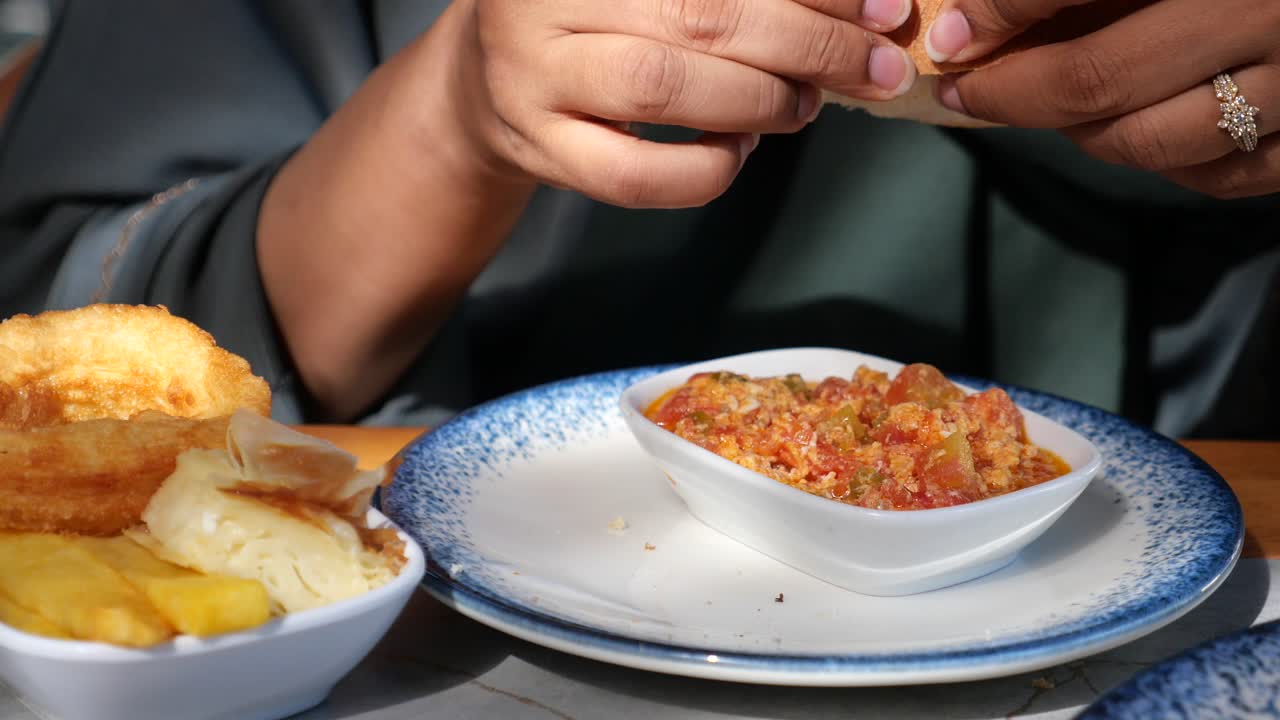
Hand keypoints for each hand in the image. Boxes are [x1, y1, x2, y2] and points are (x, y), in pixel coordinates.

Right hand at [456, 0, 917, 207]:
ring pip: (664, 88)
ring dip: (760, 101)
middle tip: (877, 66)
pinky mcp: (540, 150)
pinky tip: (738, 152)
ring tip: (807, 105)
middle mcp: (545, 0)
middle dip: (810, 45)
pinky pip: (636, 177)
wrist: (484, 83)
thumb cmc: (595, 19)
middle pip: (701, 14)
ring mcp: (532, 78)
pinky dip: (707, 168)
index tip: (880, 7)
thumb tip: (850, 7)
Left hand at [926, 0, 1279, 197]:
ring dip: (1076, 131)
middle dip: (1010, 92)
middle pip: (1097, 79)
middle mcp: (1268, 12)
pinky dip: (1161, 160)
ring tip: (1043, 107)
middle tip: (964, 91)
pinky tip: (1134, 129)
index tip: (949, 35)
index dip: (998, 11)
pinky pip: (1219, 175)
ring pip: (1149, 139)